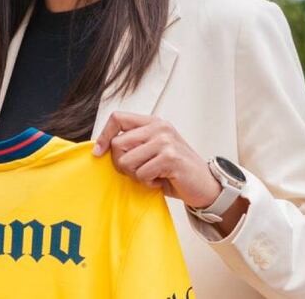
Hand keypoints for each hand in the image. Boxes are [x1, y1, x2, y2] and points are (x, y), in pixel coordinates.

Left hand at [92, 111, 220, 208]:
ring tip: (152, 175)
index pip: (118, 118)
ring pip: (126, 161)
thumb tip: (101, 148)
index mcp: (153, 122)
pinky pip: (141, 174)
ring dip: (136, 175)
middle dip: (121, 164)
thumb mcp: (153, 150)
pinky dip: (148, 183)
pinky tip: (161, 181)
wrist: (205, 185)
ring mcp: (165, 141)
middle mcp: (159, 127)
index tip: (98, 153)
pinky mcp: (170, 157)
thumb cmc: (175, 170)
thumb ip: (134, 144)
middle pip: (118, 143)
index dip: (104, 136)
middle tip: (137, 172)